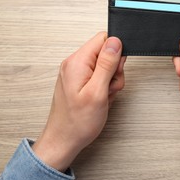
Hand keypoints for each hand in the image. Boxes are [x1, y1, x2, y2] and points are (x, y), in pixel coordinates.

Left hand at [32, 32, 125, 171]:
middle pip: (106, 53)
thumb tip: (115, 42)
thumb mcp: (98, 92)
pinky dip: (105, 87)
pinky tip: (101, 99)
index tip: (115, 70)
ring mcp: (76, 73)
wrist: (64, 141)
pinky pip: (99, 77)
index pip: (103, 39)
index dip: (116, 52)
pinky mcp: (80, 82)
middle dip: (114, 71)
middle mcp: (74, 64)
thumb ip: (107, 64)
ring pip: (105, 66)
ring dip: (111, 82)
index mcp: (77, 62)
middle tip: (109, 88)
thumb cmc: (77, 122)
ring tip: (104, 96)